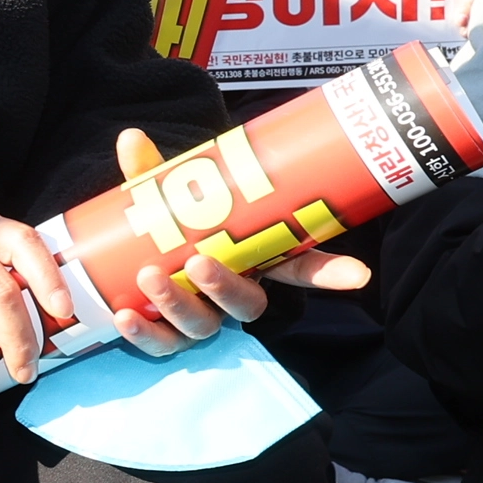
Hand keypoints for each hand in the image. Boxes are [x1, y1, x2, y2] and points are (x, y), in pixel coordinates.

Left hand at [105, 127, 367, 357]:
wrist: (134, 259)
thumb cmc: (169, 226)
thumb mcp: (168, 197)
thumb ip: (154, 174)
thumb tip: (131, 137)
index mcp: (253, 259)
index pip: (301, 268)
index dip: (330, 272)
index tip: (358, 274)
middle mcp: (235, 294)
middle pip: (246, 304)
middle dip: (224, 287)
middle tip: (198, 262)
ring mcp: (204, 319)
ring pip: (202, 326)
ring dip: (178, 306)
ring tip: (150, 277)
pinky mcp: (169, 336)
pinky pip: (162, 344)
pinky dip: (144, 334)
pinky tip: (124, 316)